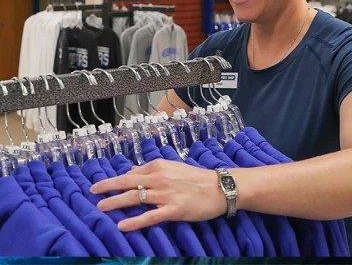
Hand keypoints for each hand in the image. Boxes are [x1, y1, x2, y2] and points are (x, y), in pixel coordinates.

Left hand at [90, 159, 227, 231]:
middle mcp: (159, 178)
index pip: (132, 173)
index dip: (115, 179)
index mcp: (159, 166)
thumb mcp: (172, 168)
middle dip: (108, 186)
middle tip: (92, 191)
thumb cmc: (196, 177)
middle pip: (128, 182)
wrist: (219, 187)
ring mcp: (165, 194)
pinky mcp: (173, 209)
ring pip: (135, 198)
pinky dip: (135, 221)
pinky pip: (150, 216)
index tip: (102, 184)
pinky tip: (122, 226)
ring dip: (116, 202)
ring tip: (101, 207)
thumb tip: (132, 170)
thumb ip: (151, 169)